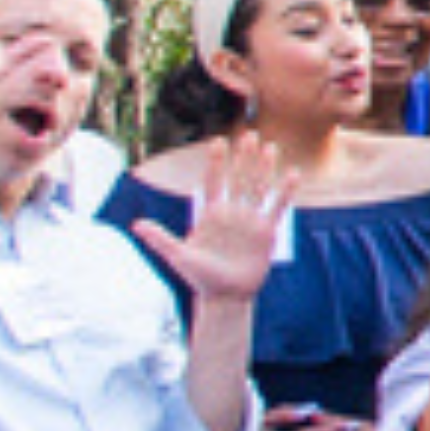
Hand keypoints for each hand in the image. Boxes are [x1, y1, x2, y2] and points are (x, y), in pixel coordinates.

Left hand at [137, 156, 296, 303]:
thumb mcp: (178, 257)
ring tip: (270, 147)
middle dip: (244, 157)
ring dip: (264, 168)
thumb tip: (136, 224)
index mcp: (211, 214)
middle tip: (250, 134)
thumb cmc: (200, 278)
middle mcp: (232, 213)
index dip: (216, 162)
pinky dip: (285, 191)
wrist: (225, 296)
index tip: (218, 141)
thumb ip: (160, 238)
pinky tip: (293, 174)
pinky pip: (277, 207)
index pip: (213, 182)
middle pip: (239, 179)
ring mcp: (250, 221)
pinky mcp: (266, 232)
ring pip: (258, 188)